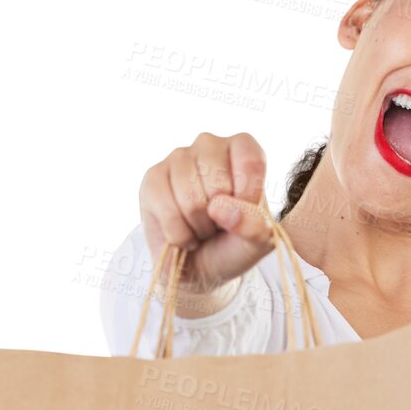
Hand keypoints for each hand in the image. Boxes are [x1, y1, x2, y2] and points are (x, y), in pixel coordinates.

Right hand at [138, 132, 274, 297]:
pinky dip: (179, 236)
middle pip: (218, 185)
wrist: (199, 265)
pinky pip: (168, 212)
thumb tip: (218, 207)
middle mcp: (209, 144)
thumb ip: (254, 226)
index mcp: (242, 148)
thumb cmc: (232, 243)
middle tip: (218, 222)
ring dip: (199, 228)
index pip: (251, 162)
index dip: (248, 198)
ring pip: (191, 199)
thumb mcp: (258, 242)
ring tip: (201, 227)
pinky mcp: (153, 178)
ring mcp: (178, 157)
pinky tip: (182, 234)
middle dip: (220, 218)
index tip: (244, 212)